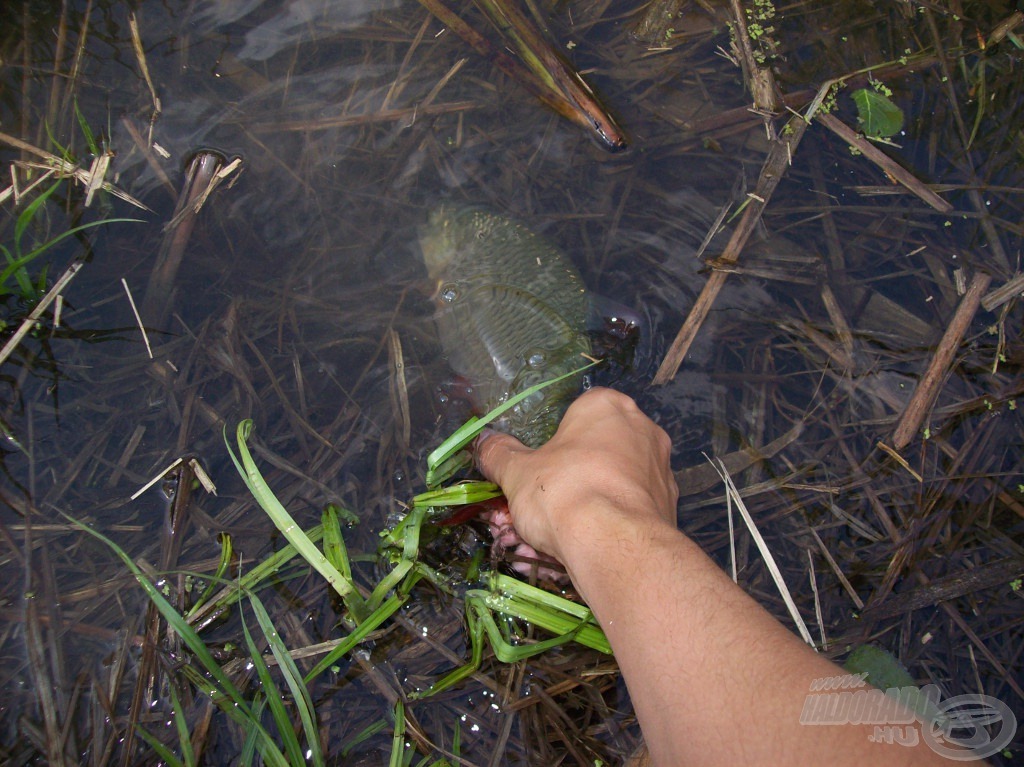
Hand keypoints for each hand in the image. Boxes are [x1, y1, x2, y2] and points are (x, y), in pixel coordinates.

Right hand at [474, 387, 677, 571]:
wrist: (615, 546)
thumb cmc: (564, 493)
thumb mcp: (518, 473)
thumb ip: (499, 454)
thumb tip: (486, 443)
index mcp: (607, 407)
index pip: (579, 410)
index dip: (557, 438)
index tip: (542, 464)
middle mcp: (642, 428)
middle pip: (601, 445)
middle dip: (576, 470)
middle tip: (550, 498)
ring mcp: (661, 466)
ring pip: (619, 477)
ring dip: (596, 495)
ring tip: (568, 527)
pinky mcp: (671, 504)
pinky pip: (634, 504)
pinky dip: (616, 517)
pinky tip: (595, 540)